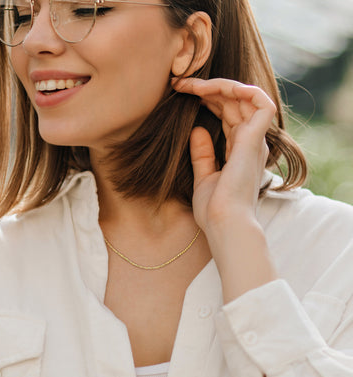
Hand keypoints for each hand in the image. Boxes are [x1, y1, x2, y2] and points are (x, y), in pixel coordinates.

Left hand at [172, 77, 275, 230]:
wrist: (223, 224)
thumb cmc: (214, 209)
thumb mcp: (203, 176)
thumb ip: (202, 154)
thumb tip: (197, 129)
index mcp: (240, 151)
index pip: (229, 115)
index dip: (209, 100)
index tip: (184, 95)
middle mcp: (251, 143)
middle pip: (235, 103)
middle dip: (209, 89)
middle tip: (181, 85)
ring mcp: (255, 141)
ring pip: (246, 97)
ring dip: (219, 86)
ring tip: (192, 85)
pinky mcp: (254, 140)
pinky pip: (260, 102)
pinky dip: (241, 89)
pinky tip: (213, 87)